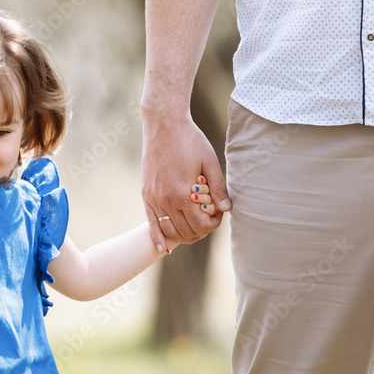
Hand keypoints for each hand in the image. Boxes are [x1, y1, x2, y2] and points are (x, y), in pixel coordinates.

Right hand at [142, 114, 230, 251]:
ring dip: (183, 235)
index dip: (214, 223)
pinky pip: (151, 222)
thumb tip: (227, 209)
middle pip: (186, 231)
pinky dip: (157, 237)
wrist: (163, 124)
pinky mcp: (146, 194)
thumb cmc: (190, 140)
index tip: (219, 213)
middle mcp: (166, 200)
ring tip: (194, 229)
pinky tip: (162, 249)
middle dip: (201, 230)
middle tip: (209, 218)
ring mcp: (153, 198)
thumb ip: (218, 188)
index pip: (201, 224)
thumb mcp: (210, 162)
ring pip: (169, 230)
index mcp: (183, 194)